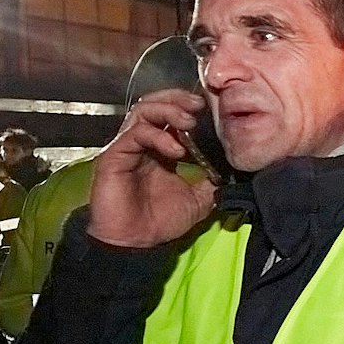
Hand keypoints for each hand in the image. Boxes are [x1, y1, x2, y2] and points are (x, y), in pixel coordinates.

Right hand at [87, 90, 218, 248]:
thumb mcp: (198, 199)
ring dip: (168, 110)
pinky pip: (134, 134)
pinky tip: (176, 150)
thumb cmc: (160, 221)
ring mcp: (126, 147)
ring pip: (143, 112)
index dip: (188, 107)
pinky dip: (158, 136)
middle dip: (177, 99)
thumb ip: (211, 180)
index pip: (170, 114)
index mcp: (161, 149)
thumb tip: (230, 168)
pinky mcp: (114, 156)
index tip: (210, 109)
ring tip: (189, 121)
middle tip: (198, 104)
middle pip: (155, 104)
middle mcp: (142, 143)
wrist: (135, 244)